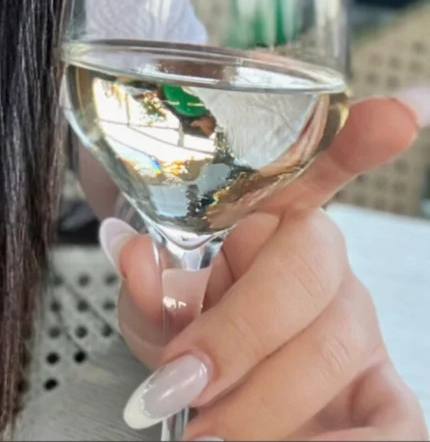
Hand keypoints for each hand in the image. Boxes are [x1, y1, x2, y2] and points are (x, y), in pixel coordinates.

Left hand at [101, 94, 428, 440]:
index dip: (357, 138)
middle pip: (306, 272)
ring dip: (265, 402)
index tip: (396, 116)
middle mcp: (325, 261)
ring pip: (336, 347)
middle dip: (239, 334)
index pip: (317, 163)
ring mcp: (360, 327)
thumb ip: (141, 279)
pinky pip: (397, 426)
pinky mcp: (384, 397)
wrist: (206, 390)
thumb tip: (129, 255)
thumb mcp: (152, 301)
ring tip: (206, 435)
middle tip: (181, 381)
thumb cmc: (187, 327)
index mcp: (273, 214)